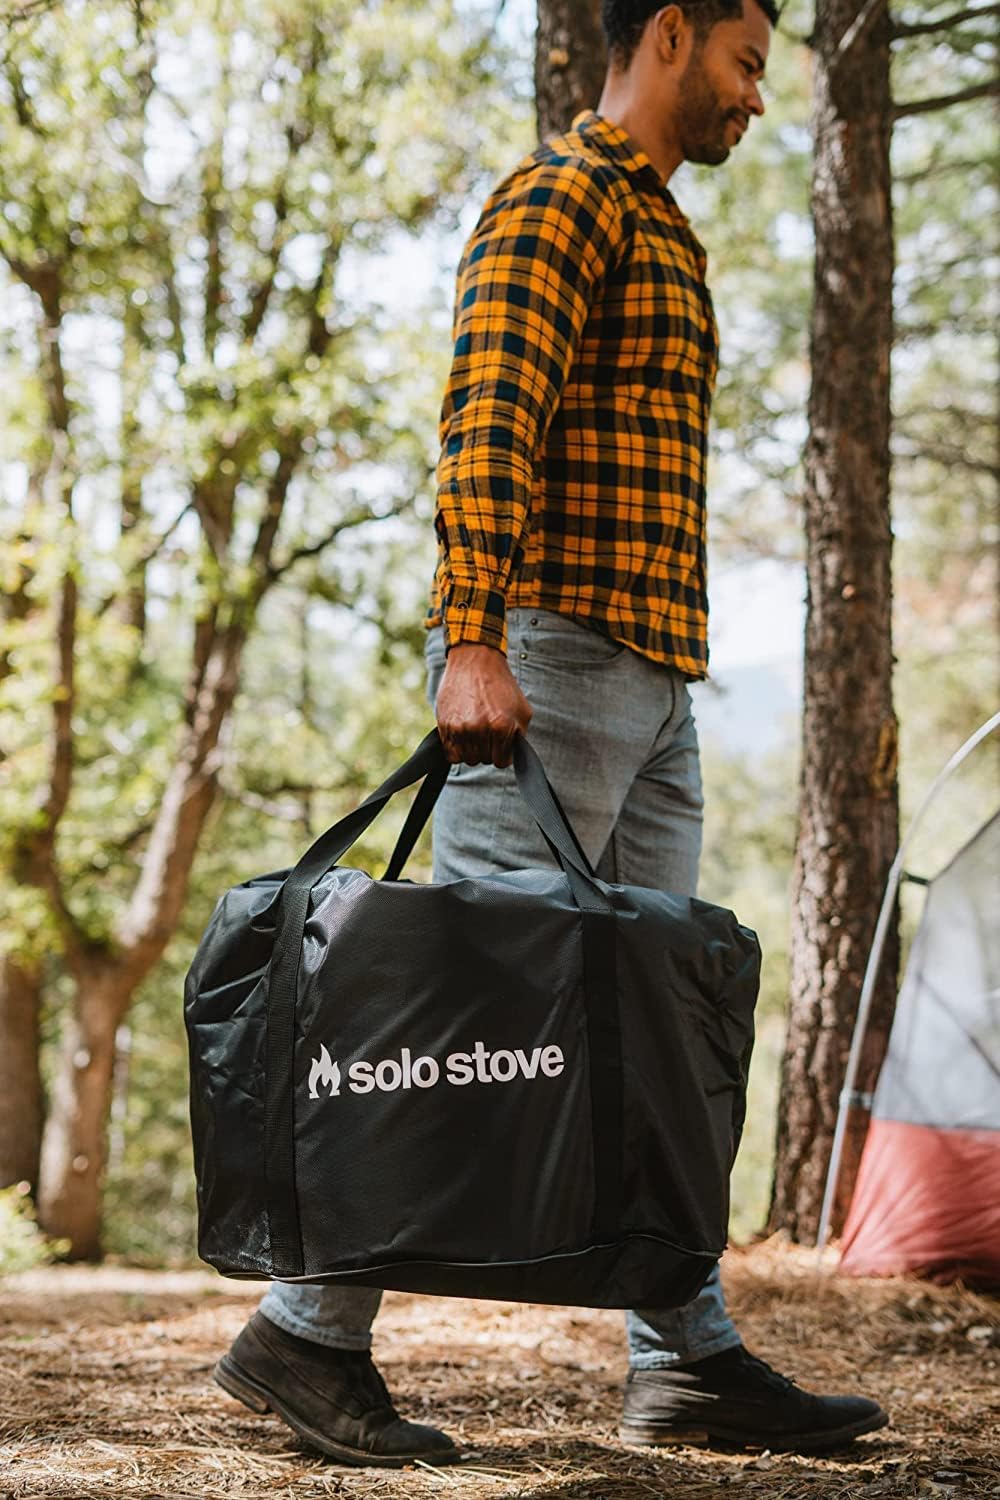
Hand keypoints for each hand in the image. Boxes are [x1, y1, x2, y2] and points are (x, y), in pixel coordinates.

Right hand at [435, 644, 532, 767]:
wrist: (475, 661)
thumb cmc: (501, 685)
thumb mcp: (522, 710)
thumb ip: (519, 737)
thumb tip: (511, 755)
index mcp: (501, 726)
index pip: (501, 761)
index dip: (502, 752)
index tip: (500, 740)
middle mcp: (479, 729)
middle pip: (483, 760)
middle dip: (487, 749)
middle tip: (487, 729)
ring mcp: (460, 728)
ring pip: (467, 759)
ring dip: (472, 749)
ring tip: (475, 729)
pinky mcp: (444, 725)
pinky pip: (451, 754)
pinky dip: (457, 748)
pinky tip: (463, 733)